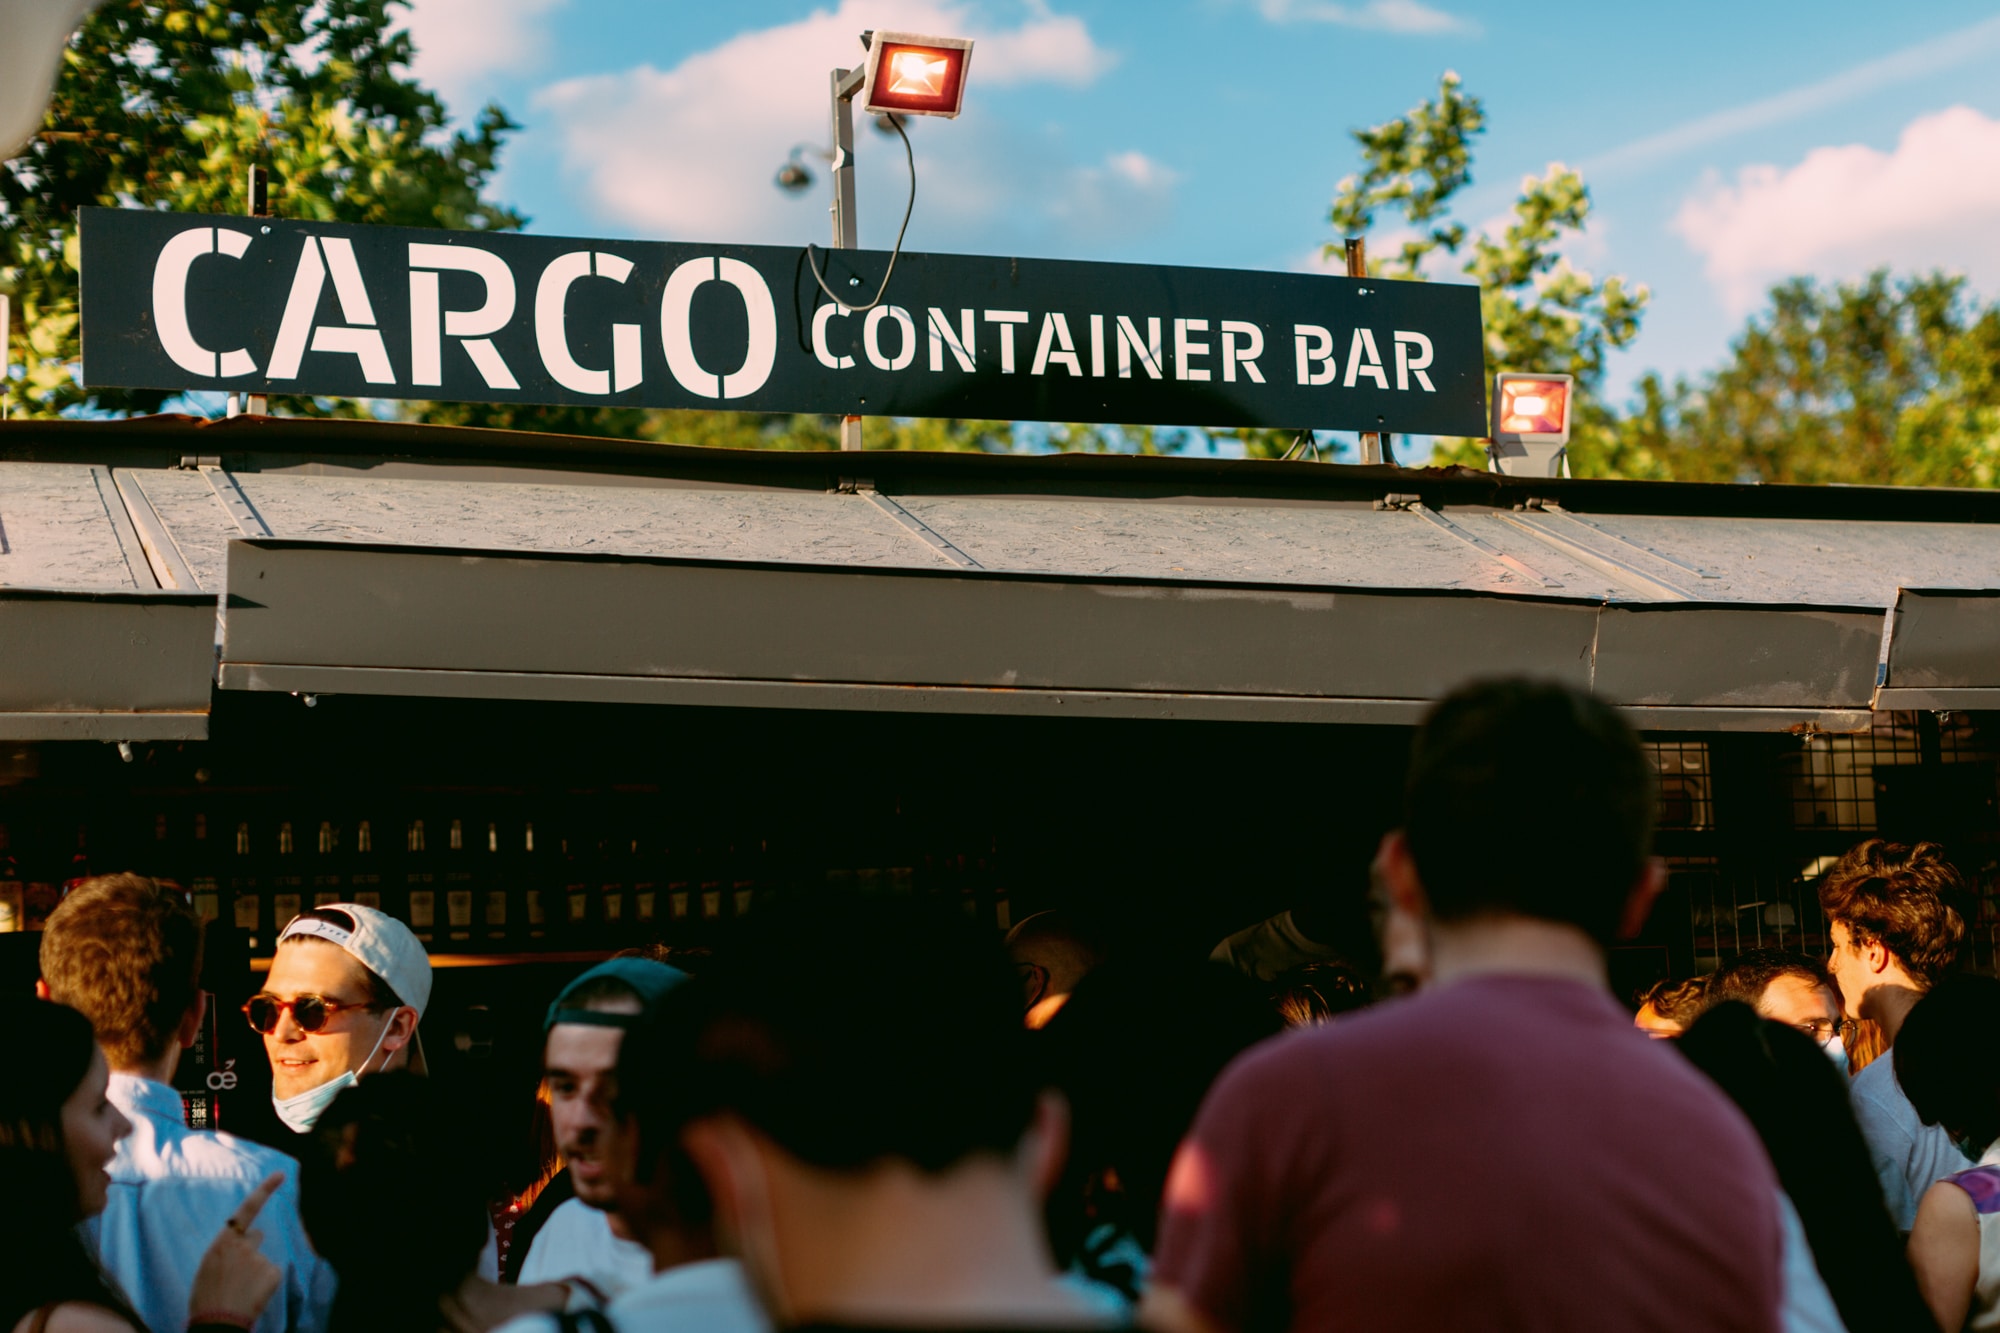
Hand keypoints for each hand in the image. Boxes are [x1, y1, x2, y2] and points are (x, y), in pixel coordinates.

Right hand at [188, 1171, 284, 1327]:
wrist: (216, 1321)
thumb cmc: (206, 1299)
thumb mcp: (208, 1268)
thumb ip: (228, 1250)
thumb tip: (248, 1240)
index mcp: (222, 1242)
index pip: (247, 1209)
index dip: (265, 1190)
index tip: (281, 1174)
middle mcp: (243, 1245)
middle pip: (256, 1237)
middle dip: (252, 1248)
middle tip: (238, 1274)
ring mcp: (259, 1258)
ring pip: (262, 1261)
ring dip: (256, 1273)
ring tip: (240, 1292)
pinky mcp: (272, 1272)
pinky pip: (271, 1275)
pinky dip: (264, 1285)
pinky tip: (252, 1296)